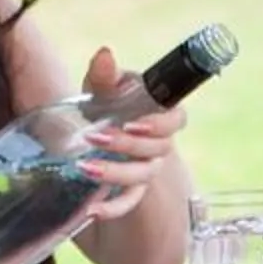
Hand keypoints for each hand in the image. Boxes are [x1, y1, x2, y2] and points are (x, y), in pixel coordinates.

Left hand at [77, 45, 186, 222]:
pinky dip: (112, 208)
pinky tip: (92, 210)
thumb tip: (105, 54)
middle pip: (156, 149)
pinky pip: (128, 203)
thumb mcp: (100, 90)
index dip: (160, 124)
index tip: (133, 124)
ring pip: (141, 176)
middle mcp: (157, 143)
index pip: (176, 120)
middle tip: (94, 137)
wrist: (90, 137)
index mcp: (157, 114)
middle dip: (126, 145)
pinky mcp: (130, 190)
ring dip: (115, 172)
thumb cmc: (103, 106)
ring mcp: (145, 168)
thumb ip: (103, 74)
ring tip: (86, 168)